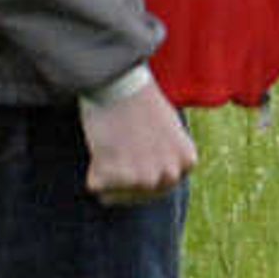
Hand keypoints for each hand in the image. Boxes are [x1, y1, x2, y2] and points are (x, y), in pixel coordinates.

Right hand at [82, 80, 198, 204]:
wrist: (120, 83)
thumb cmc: (140, 100)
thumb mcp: (169, 128)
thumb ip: (166, 155)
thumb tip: (154, 177)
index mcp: (186, 162)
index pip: (161, 186)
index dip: (141, 171)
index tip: (131, 155)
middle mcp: (169, 175)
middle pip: (140, 194)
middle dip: (124, 177)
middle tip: (117, 147)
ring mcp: (143, 179)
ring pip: (116, 193)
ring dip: (107, 171)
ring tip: (112, 141)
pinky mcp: (116, 178)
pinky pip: (95, 185)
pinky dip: (92, 169)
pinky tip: (101, 143)